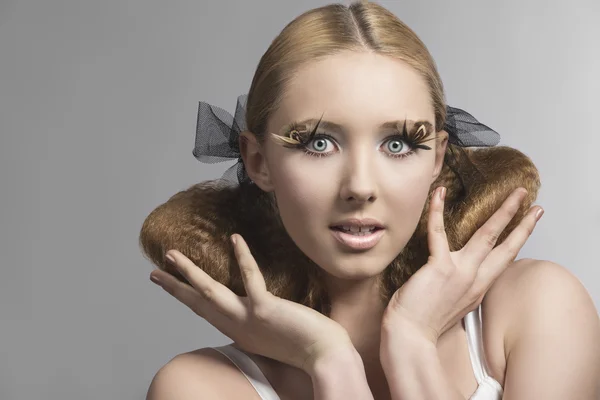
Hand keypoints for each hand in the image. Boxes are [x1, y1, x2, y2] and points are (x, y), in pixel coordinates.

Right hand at [149, 233, 352, 374]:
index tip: (171, 287)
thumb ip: (259, 322)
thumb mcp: (273, 335)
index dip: (186, 299)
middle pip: (198, 304)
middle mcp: (237, 327)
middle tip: (154, 272)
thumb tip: (256, 306)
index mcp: (239, 332)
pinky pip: (250, 278)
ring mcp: (248, 318)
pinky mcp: (265, 309)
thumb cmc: (307, 346)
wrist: (325, 358)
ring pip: (210, 292)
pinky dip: (243, 257)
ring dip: (188, 273)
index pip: (206, 312)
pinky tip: (235, 238)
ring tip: (172, 255)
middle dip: (174, 287)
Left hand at [381, 186, 542, 346]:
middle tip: (535, 205)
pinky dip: (436, 211)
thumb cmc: (422, 320)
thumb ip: (458, 287)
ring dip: (503, 212)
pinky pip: (438, 233)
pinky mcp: (440, 268)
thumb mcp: (451, 304)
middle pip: (506, 247)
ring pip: (487, 236)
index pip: (503, 260)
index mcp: (478, 289)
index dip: (517, 242)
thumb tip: (455, 274)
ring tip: (515, 194)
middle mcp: (475, 280)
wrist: (410, 337)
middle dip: (522, 224)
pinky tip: (439, 193)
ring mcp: (461, 273)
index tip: (529, 226)